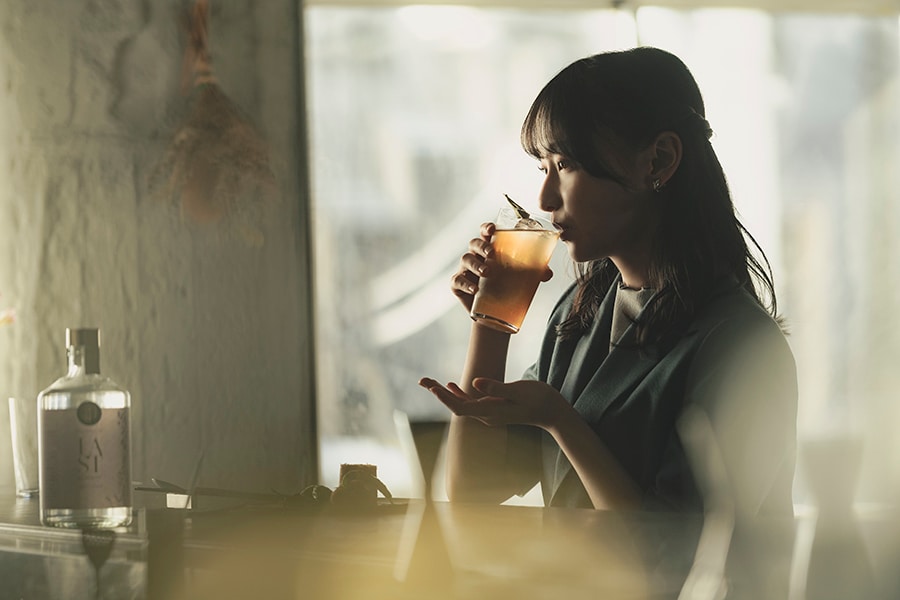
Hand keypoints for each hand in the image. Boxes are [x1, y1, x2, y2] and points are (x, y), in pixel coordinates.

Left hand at [418, 376, 570, 429]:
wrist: (552, 412)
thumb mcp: (518, 391)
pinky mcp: (493, 408)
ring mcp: (489, 413)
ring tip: (428, 382)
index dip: (444, 397)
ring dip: (444, 393)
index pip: (459, 407)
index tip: (431, 386)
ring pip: (460, 403)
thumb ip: (497, 388)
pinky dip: (458, 393)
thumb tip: (475, 383)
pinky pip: (470, 402)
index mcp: (490, 412)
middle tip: (421, 380)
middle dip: (437, 393)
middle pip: (455, 406)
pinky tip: (450, 385)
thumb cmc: (539, 400)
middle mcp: (486, 415)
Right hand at [450, 222, 552, 312]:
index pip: (485, 233)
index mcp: (490, 251)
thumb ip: (535, 273)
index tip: (492, 229)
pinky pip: (457, 281)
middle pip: (474, 243)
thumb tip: (548, 273)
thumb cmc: (506, 288)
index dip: (486, 228)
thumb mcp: (522, 279)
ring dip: (475, 264)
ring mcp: (466, 270)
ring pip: (465, 259)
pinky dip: (465, 283)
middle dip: (482, 246)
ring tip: (487, 272)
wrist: (494, 314)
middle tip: (492, 254)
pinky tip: (475, 289)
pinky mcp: (458, 286)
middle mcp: (476, 257)